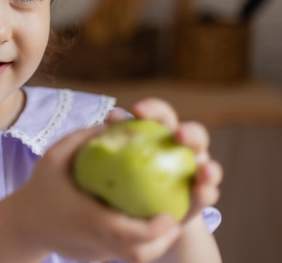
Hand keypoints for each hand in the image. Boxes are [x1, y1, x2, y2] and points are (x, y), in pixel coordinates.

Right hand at [8, 126, 181, 262]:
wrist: (22, 224)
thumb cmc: (39, 187)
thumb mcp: (53, 157)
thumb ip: (82, 138)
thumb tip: (114, 121)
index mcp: (87, 219)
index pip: (129, 234)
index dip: (155, 229)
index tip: (170, 215)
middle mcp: (94, 241)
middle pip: (139, 254)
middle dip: (164, 241)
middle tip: (175, 219)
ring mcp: (95, 254)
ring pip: (134, 258)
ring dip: (156, 245)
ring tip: (165, 223)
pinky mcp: (94, 258)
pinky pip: (123, 253)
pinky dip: (139, 243)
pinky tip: (145, 224)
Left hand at [125, 98, 222, 222]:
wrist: (141, 209)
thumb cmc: (126, 174)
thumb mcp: (119, 157)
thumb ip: (117, 138)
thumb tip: (108, 119)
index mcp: (163, 132)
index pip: (161, 114)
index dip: (152, 109)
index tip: (137, 111)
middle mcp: (185, 148)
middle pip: (195, 134)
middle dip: (190, 133)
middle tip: (179, 135)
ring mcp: (198, 171)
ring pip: (209, 164)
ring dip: (208, 166)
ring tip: (203, 170)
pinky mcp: (202, 196)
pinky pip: (208, 192)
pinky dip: (207, 190)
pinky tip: (201, 191)